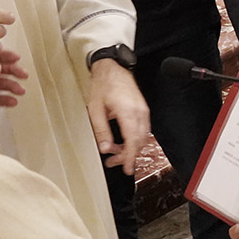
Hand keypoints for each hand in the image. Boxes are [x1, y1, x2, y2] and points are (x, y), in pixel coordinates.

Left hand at [87, 59, 151, 173]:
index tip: (128, 168)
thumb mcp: (95, 109)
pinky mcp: (143, 110)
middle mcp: (140, 113)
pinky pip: (143, 129)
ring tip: (115, 153)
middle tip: (114, 163)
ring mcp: (143, 111)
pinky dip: (134, 139)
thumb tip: (105, 148)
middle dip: (128, 155)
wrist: (113, 69)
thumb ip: (101, 130)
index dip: (130, 157)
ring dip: (131, 147)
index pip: (133, 141)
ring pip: (142, 136)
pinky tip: (123, 141)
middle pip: (140, 141)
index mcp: (128, 113)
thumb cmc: (103, 86)